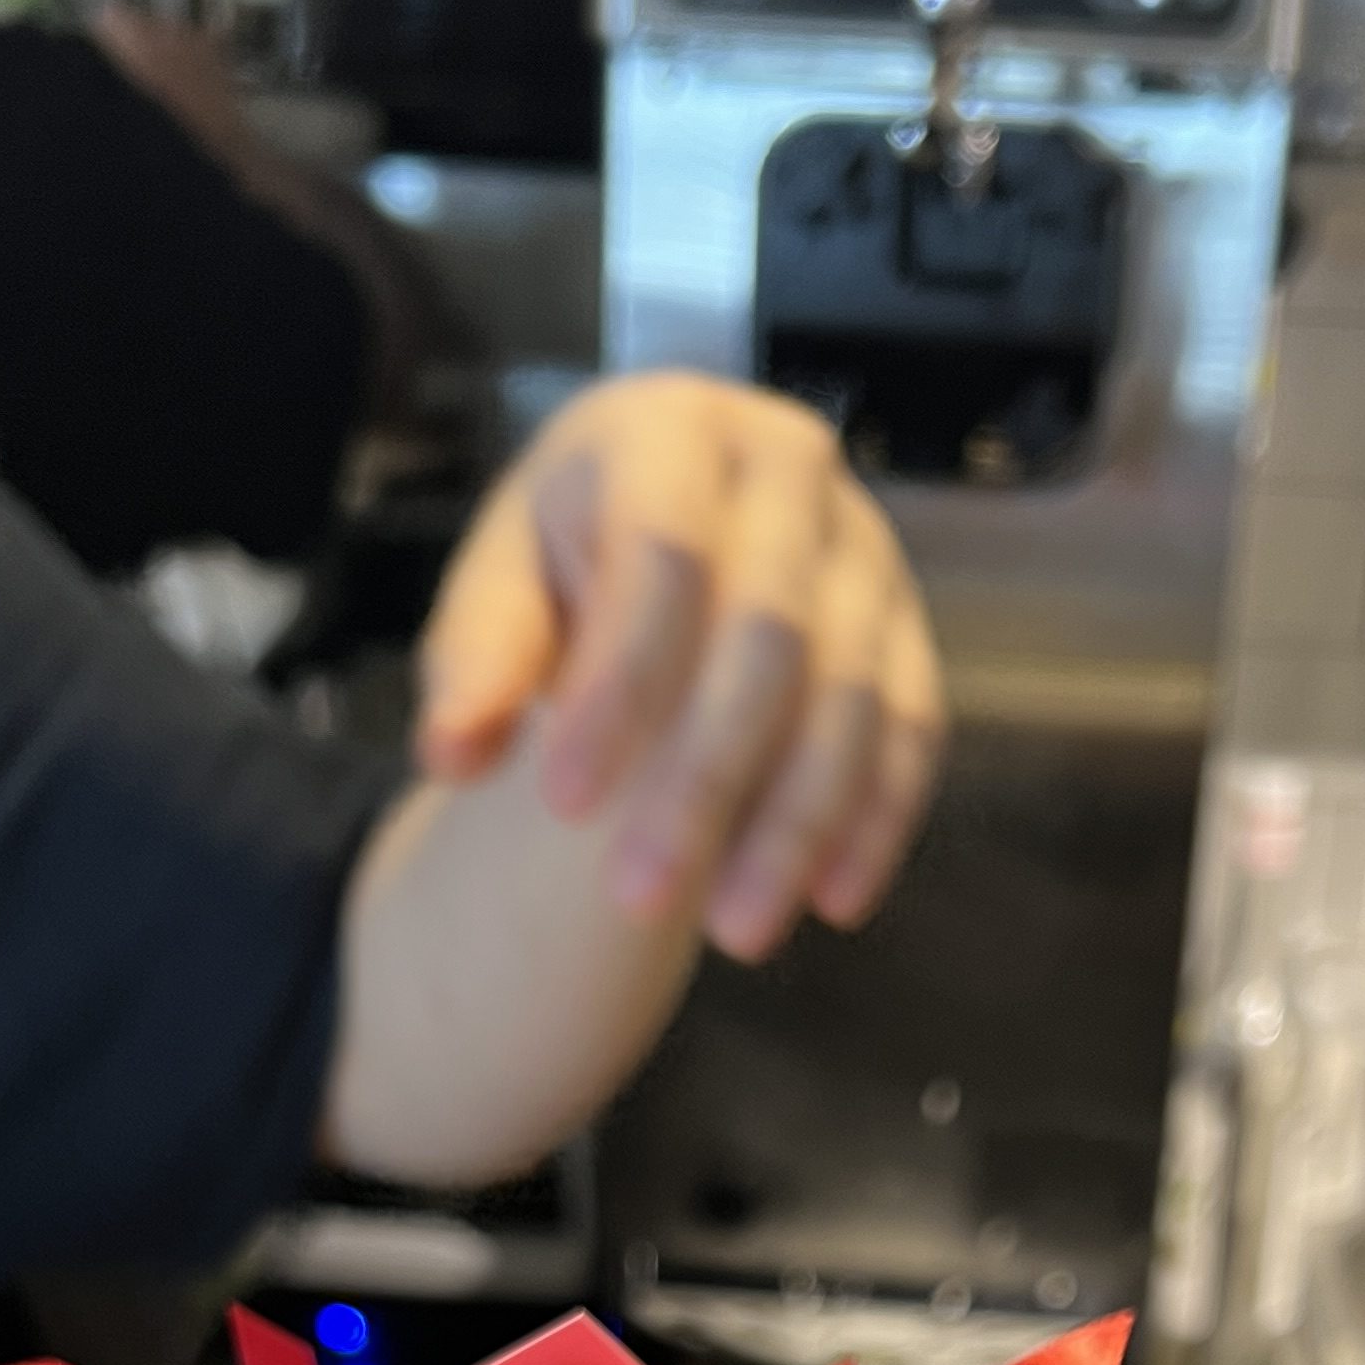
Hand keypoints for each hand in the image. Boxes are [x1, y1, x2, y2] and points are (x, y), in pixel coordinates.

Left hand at [416, 374, 945, 963]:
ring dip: (798, 823)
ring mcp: (865, 551)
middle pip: (767, 631)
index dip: (619, 684)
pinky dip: (875, 821)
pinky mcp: (907, 631)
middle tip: (637, 898)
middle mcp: (788, 468)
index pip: (661, 553)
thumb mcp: (501, 590)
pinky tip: (831, 904)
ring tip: (735, 934)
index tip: (563, 804)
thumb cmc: (570, 565)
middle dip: (705, 777)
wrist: (657, 541)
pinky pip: (914, 729)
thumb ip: (477, 661)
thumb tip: (450, 753)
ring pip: (853, 692)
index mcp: (671, 430)